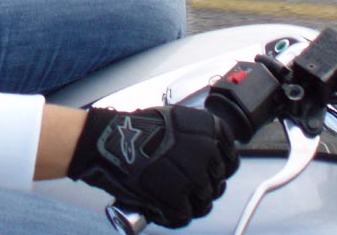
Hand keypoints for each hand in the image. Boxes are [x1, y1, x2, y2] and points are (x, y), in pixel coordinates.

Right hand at [67, 105, 238, 227]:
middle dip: (201, 186)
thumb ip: (196, 136)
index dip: (219, 168)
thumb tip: (210, 153)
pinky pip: (185, 215)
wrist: (105, 142)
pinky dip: (171, 214)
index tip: (208, 171)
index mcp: (210, 129)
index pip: (231, 158)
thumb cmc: (132, 129)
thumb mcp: (174, 119)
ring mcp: (194, 178)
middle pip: (217, 182)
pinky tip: (159, 204)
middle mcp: (207, 152)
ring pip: (204, 202)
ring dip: (188, 203)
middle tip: (182, 184)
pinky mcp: (178, 201)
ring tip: (168, 195)